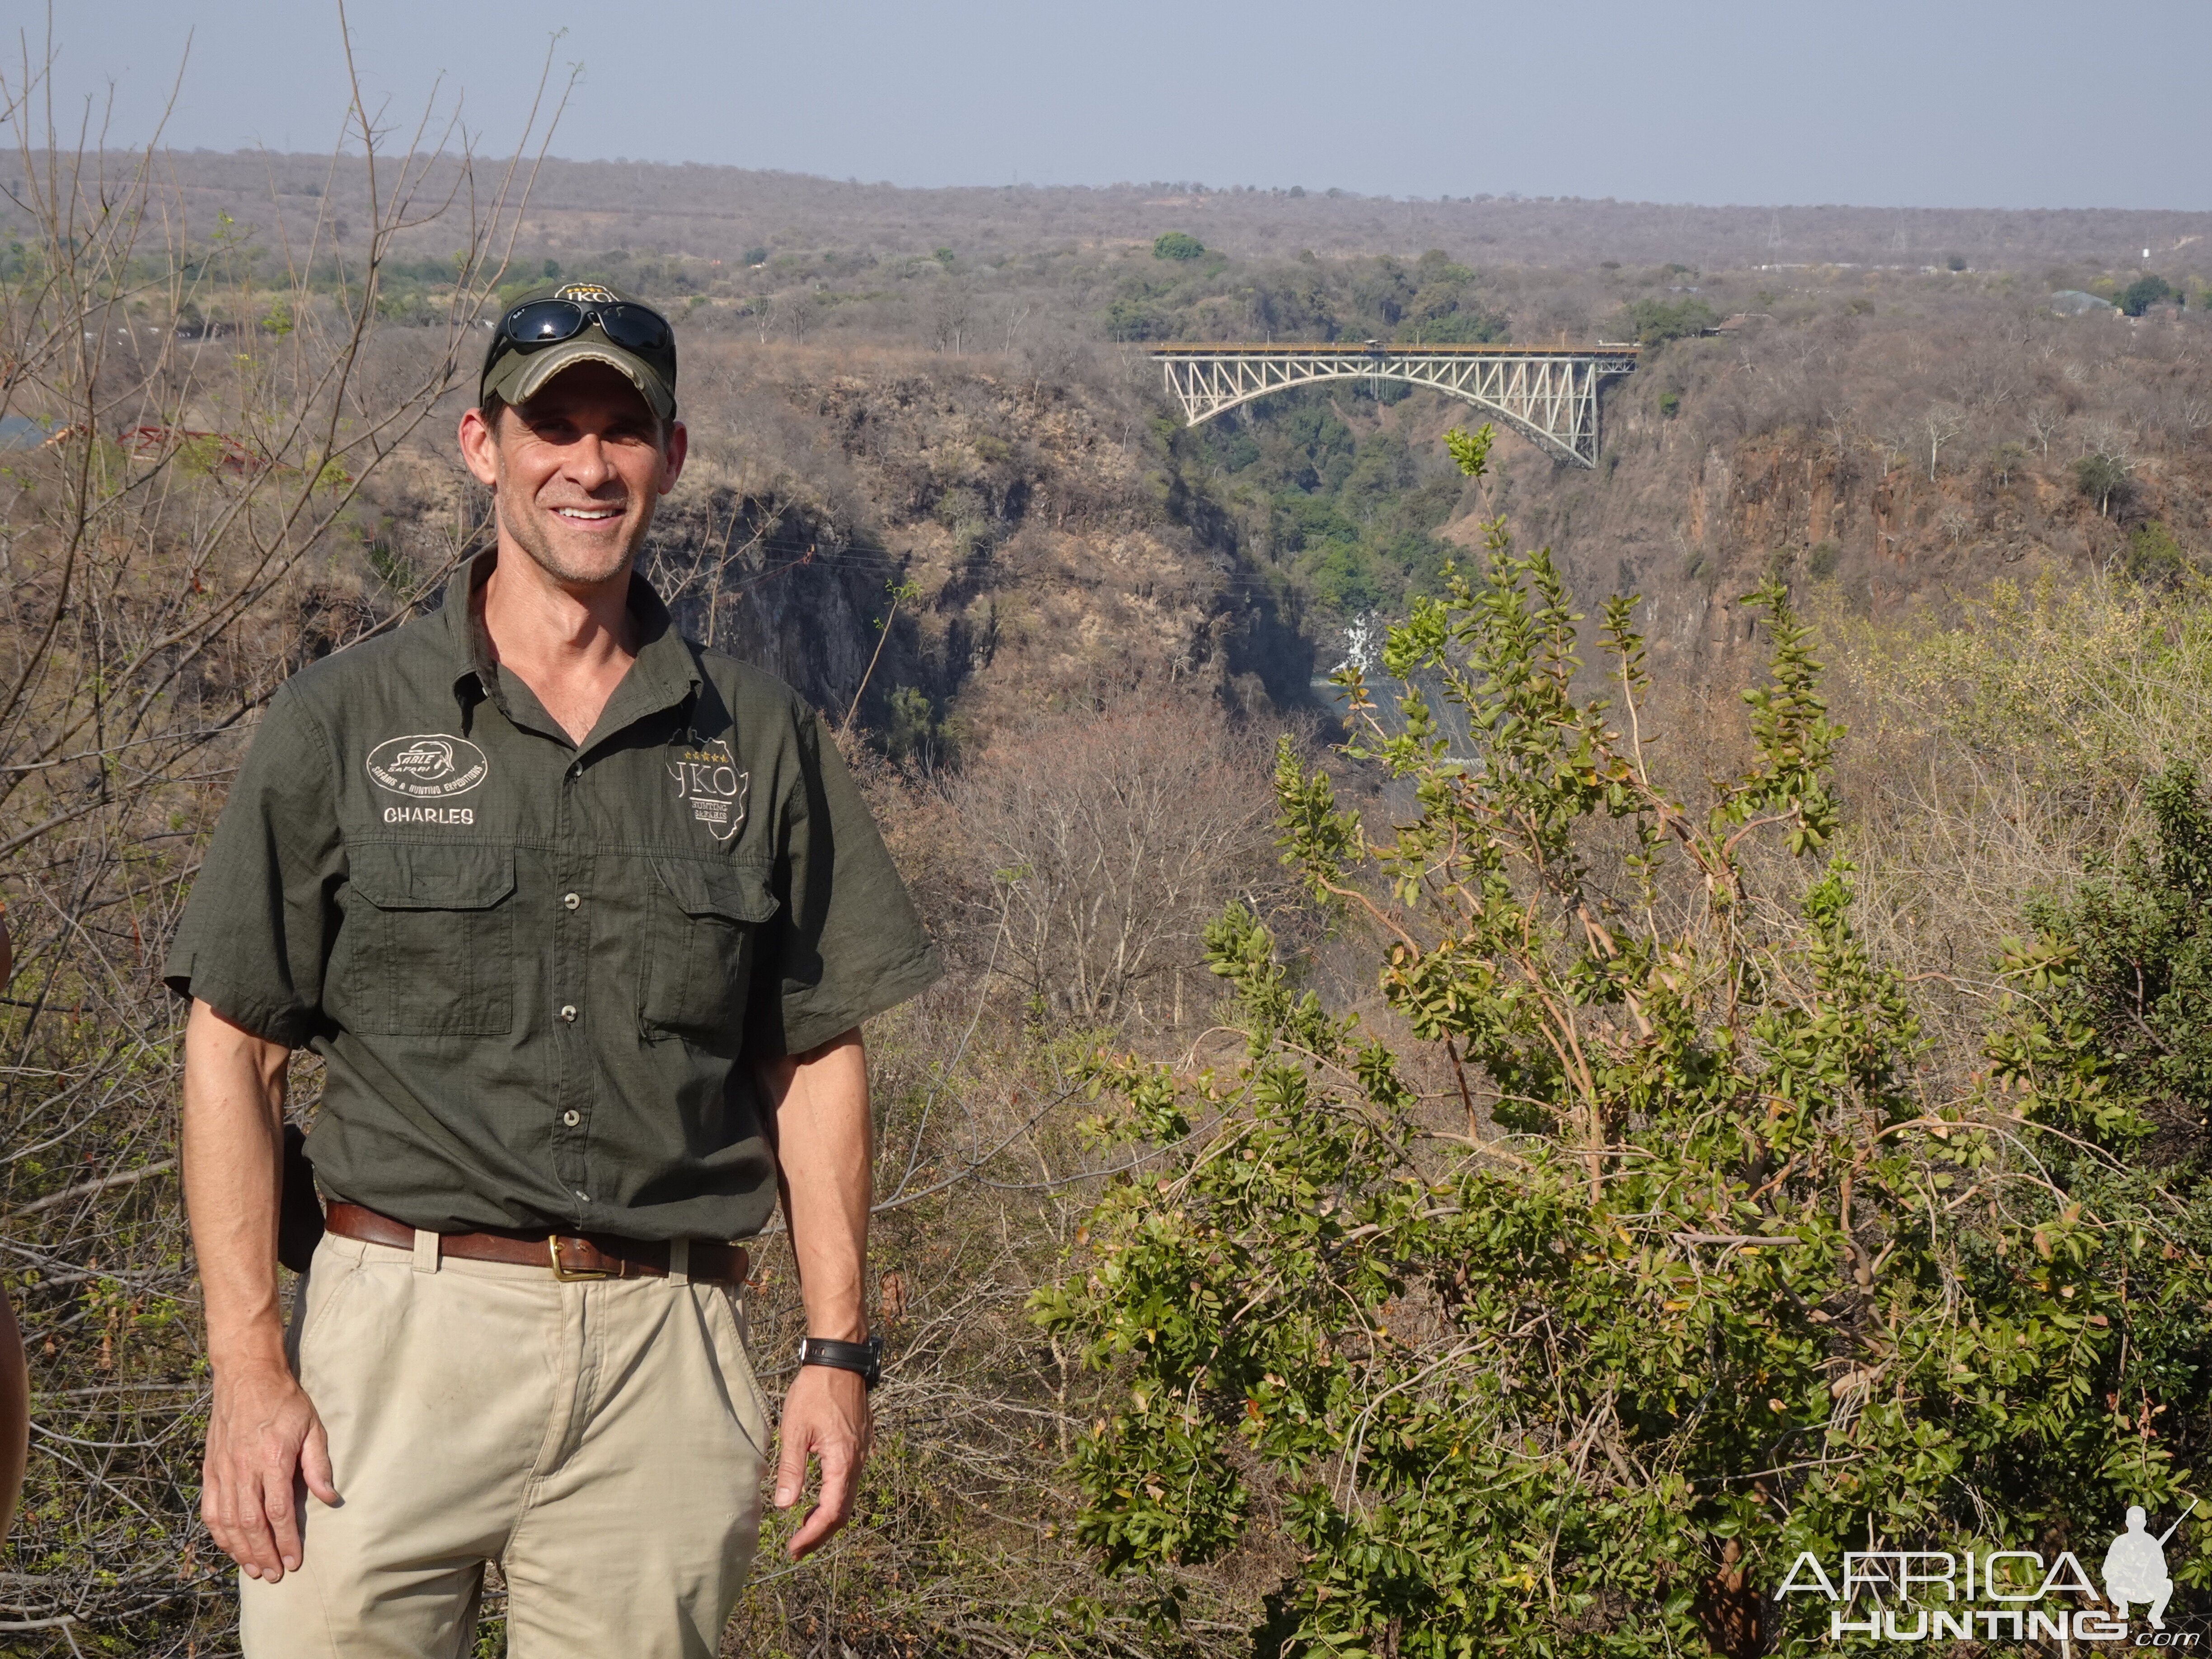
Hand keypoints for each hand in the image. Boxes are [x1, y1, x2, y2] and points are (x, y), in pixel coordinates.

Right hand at [202, 1359, 338, 1581]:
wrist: (246, 1376)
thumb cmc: (284, 1401)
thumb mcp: (312, 1426)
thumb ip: (318, 1464)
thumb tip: (329, 1498)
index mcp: (272, 1459)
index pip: (277, 1511)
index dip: (285, 1541)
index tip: (294, 1561)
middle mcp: (243, 1468)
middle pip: (250, 1523)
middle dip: (263, 1553)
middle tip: (275, 1575)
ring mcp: (223, 1470)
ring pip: (227, 1521)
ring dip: (240, 1550)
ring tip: (254, 1569)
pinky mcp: (210, 1469)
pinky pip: (211, 1508)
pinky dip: (218, 1532)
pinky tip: (229, 1546)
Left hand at [773, 1362, 870, 1559]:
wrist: (840, 1361)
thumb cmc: (815, 1391)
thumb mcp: (794, 1429)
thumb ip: (791, 1469)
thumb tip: (784, 1505)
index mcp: (843, 1461)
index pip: (831, 1512)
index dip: (813, 1536)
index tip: (793, 1549)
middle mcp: (858, 1461)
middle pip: (843, 1512)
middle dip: (820, 1534)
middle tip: (796, 1548)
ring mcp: (862, 1453)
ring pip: (847, 1497)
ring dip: (826, 1517)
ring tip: (802, 1529)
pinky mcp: (860, 1445)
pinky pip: (849, 1481)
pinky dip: (834, 1498)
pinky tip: (816, 1499)